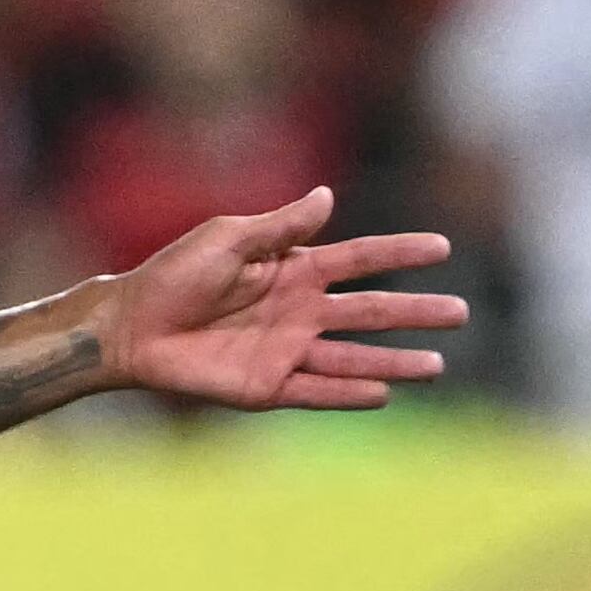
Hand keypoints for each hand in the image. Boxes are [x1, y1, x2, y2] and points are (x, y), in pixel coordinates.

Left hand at [93, 188, 463, 410]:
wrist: (130, 327)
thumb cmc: (172, 276)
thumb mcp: (226, 240)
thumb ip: (279, 226)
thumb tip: (327, 196)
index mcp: (293, 270)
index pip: (359, 259)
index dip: (399, 253)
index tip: (443, 248)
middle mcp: (299, 311)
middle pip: (369, 312)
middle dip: (414, 313)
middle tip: (460, 313)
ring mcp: (286, 350)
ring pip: (353, 357)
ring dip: (394, 362)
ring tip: (437, 366)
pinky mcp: (266, 386)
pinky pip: (316, 391)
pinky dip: (348, 395)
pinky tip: (383, 394)